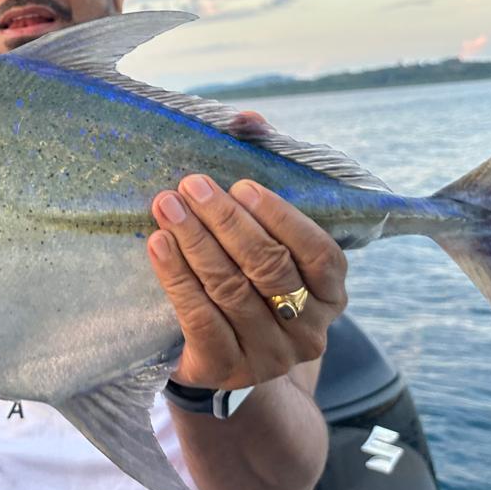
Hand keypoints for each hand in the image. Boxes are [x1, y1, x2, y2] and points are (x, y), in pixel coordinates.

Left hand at [147, 171, 346, 390]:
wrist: (224, 357)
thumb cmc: (250, 277)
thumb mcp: (269, 233)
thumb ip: (265, 171)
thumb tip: (248, 120)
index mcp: (332, 294)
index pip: (318, 253)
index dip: (281, 217)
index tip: (241, 186)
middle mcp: (309, 329)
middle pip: (268, 267)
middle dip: (227, 221)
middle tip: (192, 186)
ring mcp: (269, 355)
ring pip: (231, 289)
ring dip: (196, 241)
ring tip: (167, 206)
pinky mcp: (225, 369)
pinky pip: (200, 317)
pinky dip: (177, 277)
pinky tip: (158, 245)